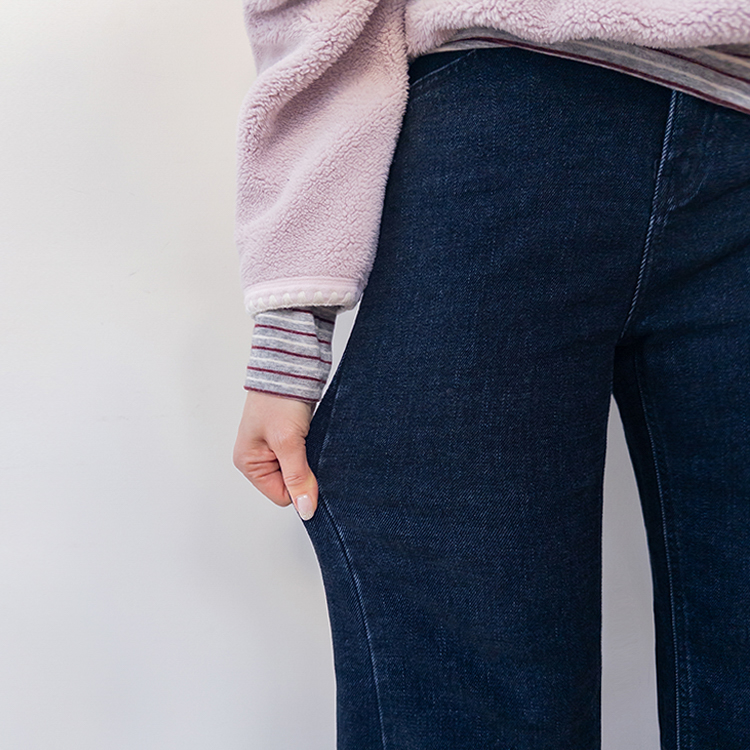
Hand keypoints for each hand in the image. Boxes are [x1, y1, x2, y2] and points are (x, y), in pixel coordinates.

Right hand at [233, 390, 318, 519]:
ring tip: (309, 439)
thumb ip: (297, 477)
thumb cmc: (278, 398)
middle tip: (308, 448)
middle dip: (304, 472)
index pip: (281, 496)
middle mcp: (258, 458)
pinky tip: (312, 435)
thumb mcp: (288, 442)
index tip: (308, 467)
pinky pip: (304, 455)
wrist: (290, 365)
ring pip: (299, 470)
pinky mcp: (289, 436)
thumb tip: (305, 509)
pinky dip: (311, 448)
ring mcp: (273, 447)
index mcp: (248, 463)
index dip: (299, 487)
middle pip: (290, 484)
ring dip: (309, 459)